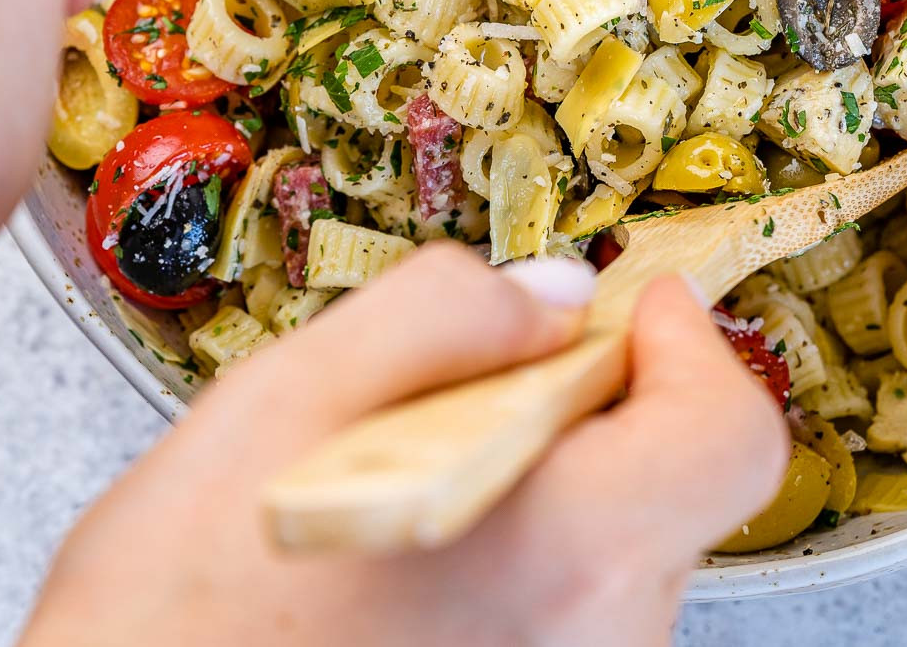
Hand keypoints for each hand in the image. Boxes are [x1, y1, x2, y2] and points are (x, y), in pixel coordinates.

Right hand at [22, 244, 789, 646]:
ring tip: (421, 478)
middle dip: (598, 398)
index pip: (730, 437)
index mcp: (556, 547)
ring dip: (553, 478)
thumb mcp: (287, 398)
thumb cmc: (177, 610)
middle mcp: (594, 639)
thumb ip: (443, 312)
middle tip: (490, 374)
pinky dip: (526, 549)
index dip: (691, 346)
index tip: (630, 307)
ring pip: (622, 543)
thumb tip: (552, 294)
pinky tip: (420, 553)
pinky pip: (575, 603)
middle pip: (675, 482)